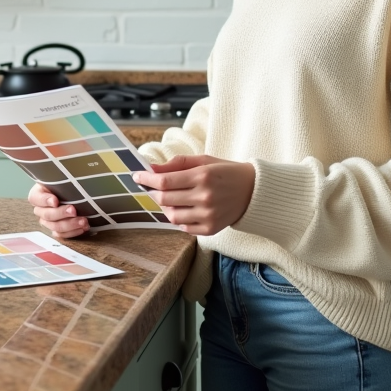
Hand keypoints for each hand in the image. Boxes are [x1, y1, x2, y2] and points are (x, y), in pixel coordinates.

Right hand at [28, 183, 88, 238]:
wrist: (76, 193)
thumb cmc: (67, 183)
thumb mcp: (62, 178)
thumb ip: (61, 178)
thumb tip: (66, 171)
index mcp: (38, 193)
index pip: (35, 198)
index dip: (45, 200)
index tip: (55, 201)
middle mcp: (41, 209)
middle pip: (47, 215)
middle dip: (61, 213)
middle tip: (73, 210)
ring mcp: (48, 221)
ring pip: (54, 226)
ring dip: (70, 225)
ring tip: (83, 221)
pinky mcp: (57, 230)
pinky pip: (62, 235)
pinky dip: (73, 232)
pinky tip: (83, 228)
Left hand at [133, 155, 255, 235]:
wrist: (254, 192)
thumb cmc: (225, 172)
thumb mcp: (204, 161)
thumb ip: (178, 164)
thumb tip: (152, 168)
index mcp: (202, 176)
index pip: (164, 180)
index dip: (147, 179)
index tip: (137, 176)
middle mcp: (205, 197)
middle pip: (165, 199)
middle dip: (154, 192)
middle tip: (152, 187)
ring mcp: (208, 215)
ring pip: (172, 216)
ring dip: (165, 207)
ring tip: (170, 199)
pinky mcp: (211, 229)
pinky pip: (184, 228)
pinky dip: (179, 219)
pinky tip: (184, 209)